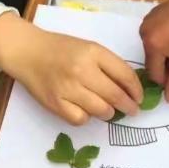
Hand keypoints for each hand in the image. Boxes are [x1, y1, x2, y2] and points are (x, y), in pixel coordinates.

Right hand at [0, 13, 142, 125]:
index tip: (140, 97)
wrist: (28, 52)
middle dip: (128, 106)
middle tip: (133, 111)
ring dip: (109, 113)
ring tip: (108, 110)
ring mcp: (68, 88)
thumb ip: (108, 64)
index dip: (136, 89)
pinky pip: (81, 119)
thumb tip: (129, 87)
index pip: (125, 74)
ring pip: (101, 110)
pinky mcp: (55, 104)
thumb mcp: (88, 47)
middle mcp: (82, 70)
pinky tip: (85, 110)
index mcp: (93, 52)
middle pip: (115, 95)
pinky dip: (86, 117)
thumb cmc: (61, 49)